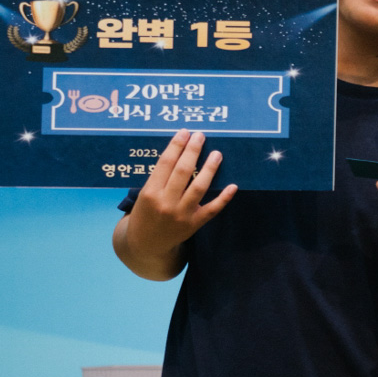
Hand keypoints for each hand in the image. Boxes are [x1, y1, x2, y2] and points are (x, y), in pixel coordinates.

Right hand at [123, 130, 237, 255]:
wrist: (146, 244)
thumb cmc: (146, 213)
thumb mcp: (144, 194)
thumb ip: (159, 177)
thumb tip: (179, 151)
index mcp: (150, 192)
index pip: (166, 164)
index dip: (176, 146)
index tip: (185, 133)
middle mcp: (166, 203)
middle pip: (183, 172)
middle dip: (193, 151)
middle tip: (201, 136)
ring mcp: (182, 214)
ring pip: (199, 188)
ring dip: (210, 169)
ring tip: (217, 154)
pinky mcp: (194, 224)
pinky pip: (212, 209)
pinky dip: (224, 198)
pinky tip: (233, 185)